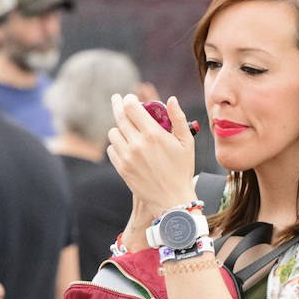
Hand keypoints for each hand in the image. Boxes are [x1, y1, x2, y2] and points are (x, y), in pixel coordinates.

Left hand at [107, 94, 196, 214]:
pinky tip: (124, 145)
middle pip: (119, 116)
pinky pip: (111, 149)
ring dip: (118, 127)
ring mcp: (127, 157)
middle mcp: (137, 144)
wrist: (172, 200)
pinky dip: (116, 145)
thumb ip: (179, 118)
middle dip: (117, 104)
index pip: (132, 107)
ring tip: (126, 128)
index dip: (129, 99)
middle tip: (116, 99)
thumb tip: (171, 99)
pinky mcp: (122, 169)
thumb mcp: (187, 143)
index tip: (130, 98)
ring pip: (113, 133)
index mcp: (153, 134)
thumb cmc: (182, 170)